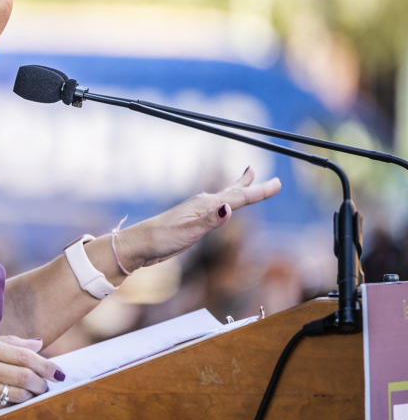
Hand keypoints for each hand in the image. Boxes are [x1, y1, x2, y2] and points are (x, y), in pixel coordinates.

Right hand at [0, 335, 60, 412]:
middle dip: (42, 383)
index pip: (23, 355)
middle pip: (22, 376)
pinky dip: (14, 404)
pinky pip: (1, 406)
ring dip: (31, 396)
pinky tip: (17, 400)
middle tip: (49, 385)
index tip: (59, 372)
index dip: (45, 365)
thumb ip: (8, 342)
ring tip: (36, 393)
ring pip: (15, 395)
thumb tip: (38, 342)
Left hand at [123, 166, 281, 269]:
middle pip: (233, 190)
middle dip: (250, 184)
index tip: (279, 183)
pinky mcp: (193, 221)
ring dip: (239, 187)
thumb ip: (210, 221)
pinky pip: (217, 207)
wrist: (140, 245)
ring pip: (225, 196)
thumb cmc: (162, 238)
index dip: (260, 191)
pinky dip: (227, 202)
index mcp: (205, 204)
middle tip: (266, 175)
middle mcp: (203, 204)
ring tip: (248, 176)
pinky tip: (224, 204)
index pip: (239, 197)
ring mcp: (198, 212)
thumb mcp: (188, 231)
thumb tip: (230, 207)